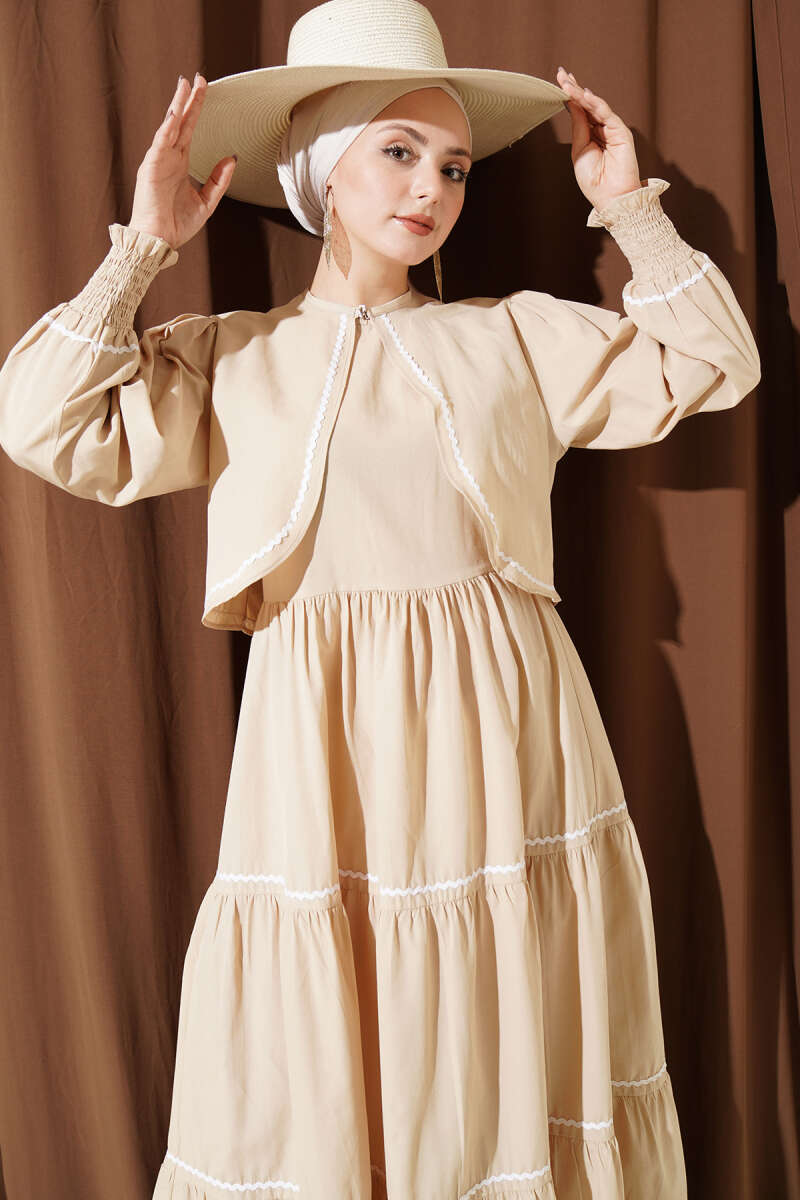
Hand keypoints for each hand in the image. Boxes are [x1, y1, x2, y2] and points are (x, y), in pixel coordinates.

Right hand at [128, 73, 236, 249]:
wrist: (159, 242)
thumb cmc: (177, 224)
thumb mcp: (207, 202)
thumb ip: (219, 180)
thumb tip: (232, 157)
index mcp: (180, 163)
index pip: (189, 129)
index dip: (196, 109)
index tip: (203, 88)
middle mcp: (168, 158)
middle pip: (180, 122)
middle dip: (188, 100)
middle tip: (198, 77)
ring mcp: (158, 161)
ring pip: (169, 127)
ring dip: (177, 106)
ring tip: (185, 85)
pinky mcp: (150, 169)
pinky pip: (159, 145)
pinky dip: (166, 129)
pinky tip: (174, 115)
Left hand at [555, 67, 641, 210]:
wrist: (610, 197)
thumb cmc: (594, 180)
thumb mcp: (579, 150)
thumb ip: (579, 127)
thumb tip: (573, 104)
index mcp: (590, 135)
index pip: (579, 111)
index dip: (570, 96)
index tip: (560, 81)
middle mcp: (601, 129)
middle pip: (586, 104)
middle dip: (574, 88)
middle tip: (561, 73)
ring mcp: (612, 129)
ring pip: (595, 106)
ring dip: (580, 94)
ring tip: (567, 83)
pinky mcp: (621, 132)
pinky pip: (606, 114)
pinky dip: (596, 104)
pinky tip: (584, 96)